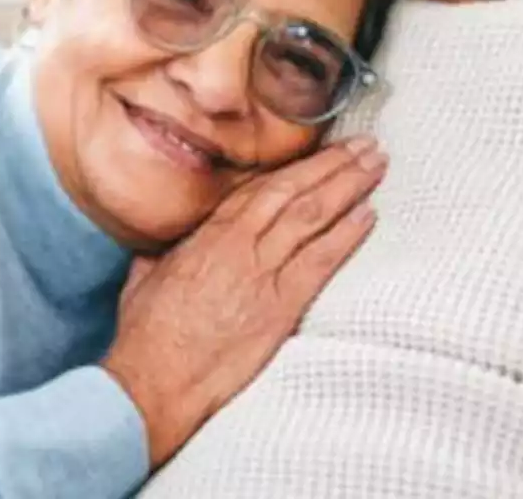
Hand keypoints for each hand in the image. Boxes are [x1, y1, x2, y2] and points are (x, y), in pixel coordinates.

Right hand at [101, 136, 384, 467]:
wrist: (156, 380)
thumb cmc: (147, 336)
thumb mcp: (146, 279)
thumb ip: (161, 256)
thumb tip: (161, 248)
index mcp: (208, 234)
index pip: (261, 188)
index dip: (296, 167)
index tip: (323, 150)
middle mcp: (239, 244)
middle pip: (294, 190)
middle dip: (333, 163)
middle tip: (365, 143)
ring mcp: (262, 273)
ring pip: (312, 215)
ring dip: (349, 186)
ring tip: (376, 164)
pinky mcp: (280, 307)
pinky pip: (320, 260)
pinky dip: (346, 235)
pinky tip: (368, 215)